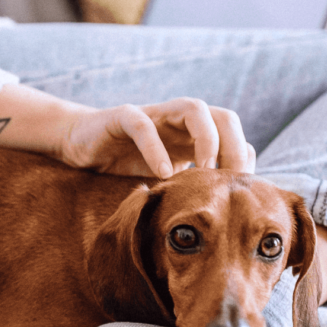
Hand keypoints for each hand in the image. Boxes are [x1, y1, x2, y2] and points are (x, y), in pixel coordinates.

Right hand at [58, 98, 255, 178]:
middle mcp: (180, 119)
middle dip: (233, 148)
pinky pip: (144, 125)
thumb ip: (192, 186)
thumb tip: (225, 217)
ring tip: (205, 170)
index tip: (241, 196)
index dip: (243, 162)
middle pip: (224, 117)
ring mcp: (155, 114)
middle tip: (230, 183)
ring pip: (193, 109)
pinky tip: (163, 173)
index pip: (234, 137)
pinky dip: (156, 148)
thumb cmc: (127, 164)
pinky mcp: (123, 116)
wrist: (83, 145)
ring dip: (206, 138)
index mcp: (195, 134)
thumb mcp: (167, 179)